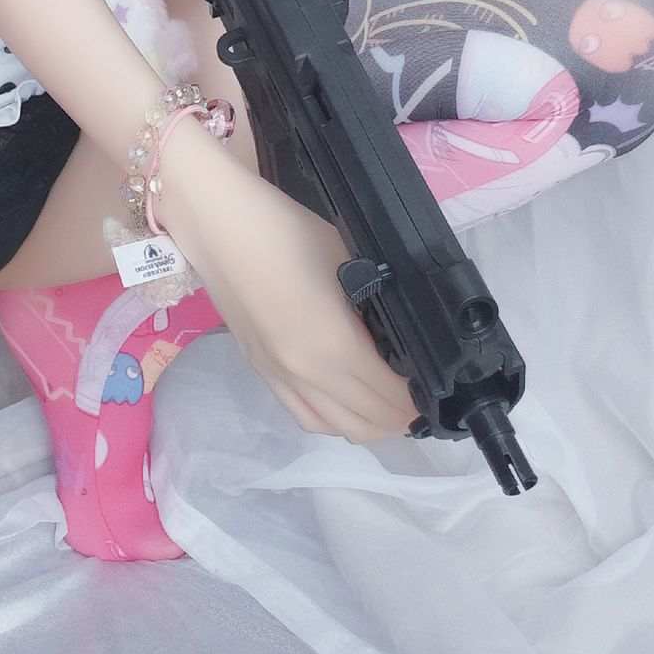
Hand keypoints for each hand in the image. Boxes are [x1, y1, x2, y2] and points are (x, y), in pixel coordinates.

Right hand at [157, 144, 419, 443]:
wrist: (216, 224)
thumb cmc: (286, 230)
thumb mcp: (348, 260)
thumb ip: (376, 307)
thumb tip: (400, 333)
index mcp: (335, 348)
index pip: (393, 399)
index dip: (421, 398)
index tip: (437, 382)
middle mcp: (308, 376)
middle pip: (369, 423)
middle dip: (401, 414)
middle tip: (419, 390)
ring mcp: (280, 378)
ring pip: (336, 428)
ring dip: (369, 423)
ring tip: (387, 400)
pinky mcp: (260, 370)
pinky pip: (305, 416)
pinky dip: (333, 418)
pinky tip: (343, 398)